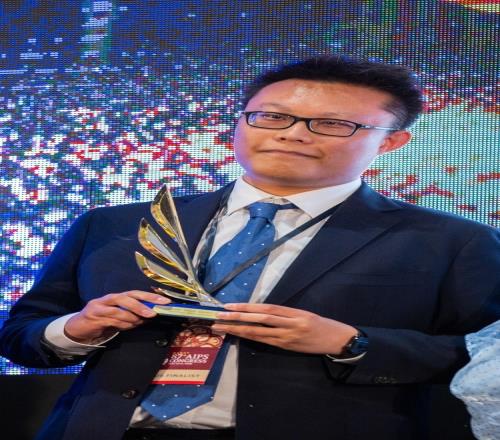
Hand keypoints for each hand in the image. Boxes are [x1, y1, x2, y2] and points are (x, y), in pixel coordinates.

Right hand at [65, 290, 170, 343]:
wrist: (77, 328)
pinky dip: (122, 324)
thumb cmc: (102, 320)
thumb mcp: (119, 316)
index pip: (135, 293)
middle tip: (152, 313)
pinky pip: (111, 320)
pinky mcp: (93, 317)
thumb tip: (151, 315)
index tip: (165, 301)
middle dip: (141, 305)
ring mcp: (100, 306)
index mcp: (117, 296)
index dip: (150, 296)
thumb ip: (133, 315)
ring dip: (131, 317)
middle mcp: (108, 298)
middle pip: (126, 297)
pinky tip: (128, 326)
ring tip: (139, 322)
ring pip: (118, 310)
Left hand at [212, 303, 357, 353]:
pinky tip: (239, 335)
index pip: (266, 309)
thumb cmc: (321, 324)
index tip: (229, 306)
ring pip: (259, 333)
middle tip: (219, 316)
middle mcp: (290, 324)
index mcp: (295, 313)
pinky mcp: (288, 347)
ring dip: (239, 330)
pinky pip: (266, 341)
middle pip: (259, 320)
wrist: (338, 340)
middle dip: (237, 318)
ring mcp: (288, 338)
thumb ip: (284, 313)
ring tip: (222, 327)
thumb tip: (259, 312)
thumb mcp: (304, 313)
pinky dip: (251, 338)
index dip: (247, 308)